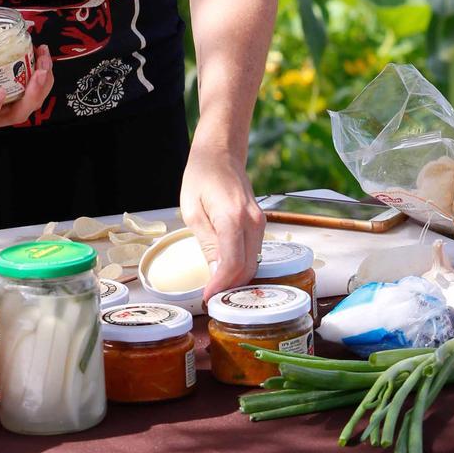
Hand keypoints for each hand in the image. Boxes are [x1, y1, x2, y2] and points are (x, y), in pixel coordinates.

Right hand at [0, 44, 54, 133]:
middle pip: (14, 115)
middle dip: (32, 96)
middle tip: (40, 73)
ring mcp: (2, 105)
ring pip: (28, 103)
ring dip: (42, 83)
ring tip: (44, 59)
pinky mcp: (11, 91)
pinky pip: (31, 88)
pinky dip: (40, 72)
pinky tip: (40, 53)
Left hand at [180, 137, 264, 301]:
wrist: (221, 153)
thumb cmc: (201, 176)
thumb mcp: (192, 211)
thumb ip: (207, 244)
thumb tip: (216, 275)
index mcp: (232, 217)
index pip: (233, 264)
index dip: (221, 286)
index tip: (208, 298)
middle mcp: (252, 221)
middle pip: (247, 268)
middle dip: (230, 288)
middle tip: (210, 299)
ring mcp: (260, 222)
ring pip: (253, 262)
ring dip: (236, 279)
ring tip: (215, 288)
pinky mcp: (260, 223)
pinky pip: (253, 252)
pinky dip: (241, 265)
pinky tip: (225, 271)